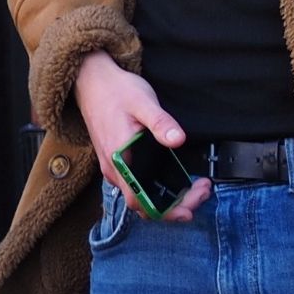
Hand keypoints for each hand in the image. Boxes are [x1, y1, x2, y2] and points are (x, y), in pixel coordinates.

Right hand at [74, 50, 210, 220]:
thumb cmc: (116, 91)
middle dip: (175, 206)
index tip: (192, 207)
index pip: (142, 201)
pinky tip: (171, 177)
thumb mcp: (143, 101)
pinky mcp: (116, 160)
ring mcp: (114, 167)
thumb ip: (160, 123)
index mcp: (120, 160)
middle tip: (202, 192)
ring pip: (139, 196)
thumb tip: (179, 141)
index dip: (167, 211)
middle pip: (143, 205)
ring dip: (166, 198)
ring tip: (193, 187)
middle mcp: (114, 170)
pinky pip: (135, 184)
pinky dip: (155, 188)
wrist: (92, 81)